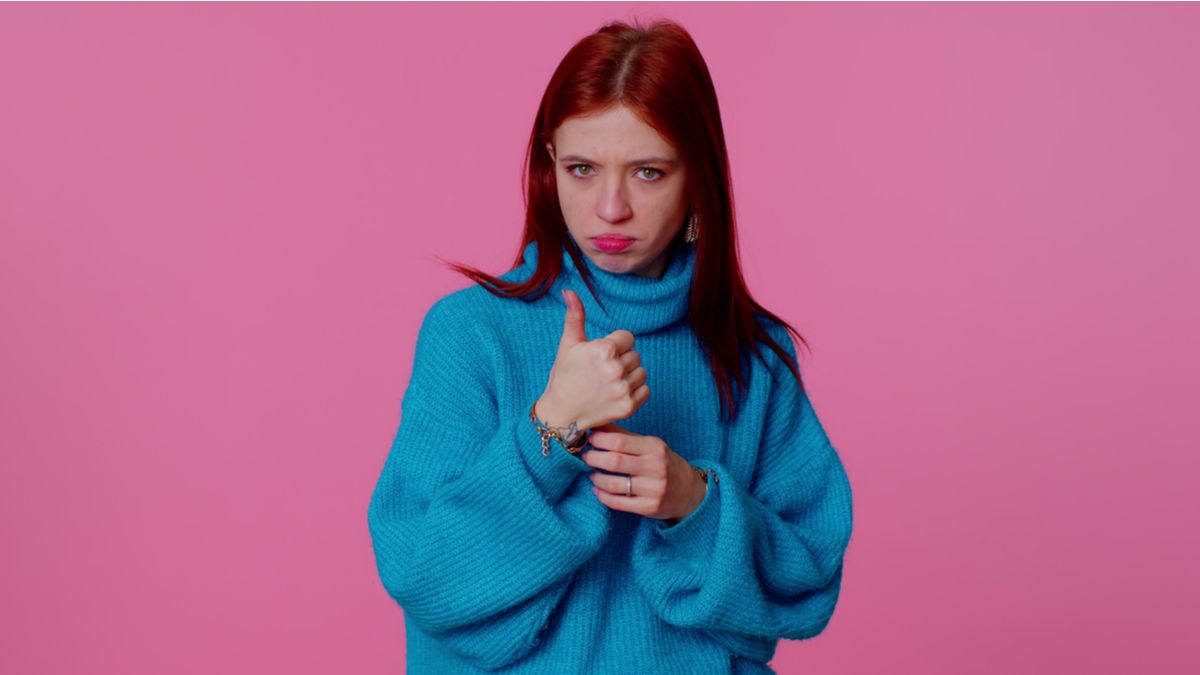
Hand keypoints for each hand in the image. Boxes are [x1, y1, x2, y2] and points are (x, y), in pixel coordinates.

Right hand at [537, 289, 649, 433]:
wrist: (562, 413)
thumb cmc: (564, 376)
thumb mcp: (568, 344)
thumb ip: (575, 316)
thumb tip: (569, 291)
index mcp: (603, 350)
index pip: (627, 337)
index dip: (614, 345)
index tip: (600, 356)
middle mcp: (615, 369)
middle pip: (635, 354)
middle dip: (621, 360)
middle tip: (602, 371)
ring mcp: (623, 390)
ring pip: (641, 372)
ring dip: (629, 375)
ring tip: (609, 381)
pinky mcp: (628, 406)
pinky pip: (645, 390)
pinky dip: (634, 391)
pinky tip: (616, 393)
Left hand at [582, 423, 705, 523]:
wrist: (688, 491)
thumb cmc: (663, 464)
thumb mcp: (650, 446)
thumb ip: (625, 437)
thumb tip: (597, 427)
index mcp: (654, 448)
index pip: (619, 441)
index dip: (599, 440)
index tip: (589, 439)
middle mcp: (655, 467)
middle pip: (614, 462)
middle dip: (593, 458)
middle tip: (585, 457)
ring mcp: (653, 489)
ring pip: (613, 484)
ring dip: (596, 478)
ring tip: (592, 474)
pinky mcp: (649, 507)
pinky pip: (618, 503)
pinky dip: (602, 496)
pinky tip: (597, 490)